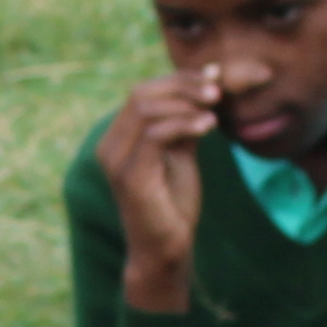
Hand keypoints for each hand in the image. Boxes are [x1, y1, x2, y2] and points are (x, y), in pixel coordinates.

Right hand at [100, 73, 218, 308]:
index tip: (213, 77)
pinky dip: (184, 124)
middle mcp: (109, 146)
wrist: (166, 249)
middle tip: (217, 91)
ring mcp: (115, 160)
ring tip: (215, 110)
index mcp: (118, 138)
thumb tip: (206, 82)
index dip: (178, 80)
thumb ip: (185, 120)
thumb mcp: (181, 152)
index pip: (143, 92)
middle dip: (183, 86)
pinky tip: (208, 126)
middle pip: (141, 93)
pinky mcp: (129, 176)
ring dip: (186, 104)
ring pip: (145, 109)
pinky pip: (155, 134)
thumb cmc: (173, 203)